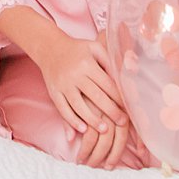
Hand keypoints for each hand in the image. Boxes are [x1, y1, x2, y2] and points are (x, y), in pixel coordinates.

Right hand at [36, 31, 131, 168]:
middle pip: (95, 96)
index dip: (118, 96)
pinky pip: (62, 109)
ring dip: (92, 119)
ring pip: (78, 105)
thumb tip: (124, 78)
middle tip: (122, 122)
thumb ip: (109, 62)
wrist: (49, 47)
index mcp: (87, 64)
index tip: (129, 108)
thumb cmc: (78, 50)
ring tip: (105, 130)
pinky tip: (82, 130)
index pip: (107, 83)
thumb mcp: (94, 48)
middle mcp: (75, 74)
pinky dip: (72, 120)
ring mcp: (63, 84)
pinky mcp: (53, 92)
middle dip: (110, 111)